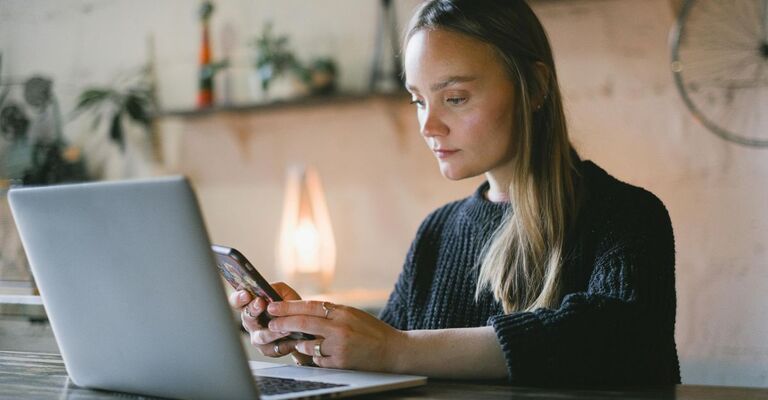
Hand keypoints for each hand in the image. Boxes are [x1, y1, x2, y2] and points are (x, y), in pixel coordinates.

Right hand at [227, 282, 312, 365]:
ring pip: (260, 336)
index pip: (237, 302)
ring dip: (272, 332)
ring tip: (284, 328)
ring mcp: (257, 337)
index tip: (246, 294)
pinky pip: (274, 349)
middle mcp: (251, 322)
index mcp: (251, 306)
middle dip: (253, 310)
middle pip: (246, 317)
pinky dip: (284, 344)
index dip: (239, 298)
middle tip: (261, 303)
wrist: (302, 325)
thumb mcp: (284, 292)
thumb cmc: (290, 307)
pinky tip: (293, 339)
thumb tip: (268, 290)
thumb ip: (276, 289)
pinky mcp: (268, 350)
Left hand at [266, 301, 405, 371]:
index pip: (309, 306)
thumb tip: (305, 311)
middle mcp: (339, 327)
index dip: (288, 306)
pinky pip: (317, 360)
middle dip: (283, 323)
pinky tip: (322, 354)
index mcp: (342, 311)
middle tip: (270, 324)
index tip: (273, 306)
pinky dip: (316, 357)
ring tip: (299, 342)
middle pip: (303, 323)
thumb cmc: (372, 331)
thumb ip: (331, 313)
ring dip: (300, 344)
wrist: (393, 350)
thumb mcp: (352, 314)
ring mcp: (339, 346)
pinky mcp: (340, 362)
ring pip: (307, 344)